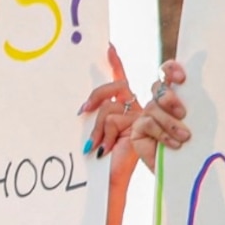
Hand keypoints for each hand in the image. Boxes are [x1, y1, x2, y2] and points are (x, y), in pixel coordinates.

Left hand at [78, 44, 144, 165]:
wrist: (114, 178)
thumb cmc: (106, 159)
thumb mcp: (99, 132)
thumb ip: (96, 116)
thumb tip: (83, 108)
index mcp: (127, 107)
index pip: (121, 80)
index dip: (116, 62)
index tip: (109, 47)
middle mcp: (137, 107)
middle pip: (116, 86)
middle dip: (96, 96)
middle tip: (82, 111)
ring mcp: (142, 115)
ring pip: (110, 108)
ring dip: (98, 129)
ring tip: (98, 146)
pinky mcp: (141, 123)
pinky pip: (113, 119)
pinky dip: (104, 135)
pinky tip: (106, 149)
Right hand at [127, 60, 191, 162]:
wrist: (185, 170)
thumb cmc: (194, 144)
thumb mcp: (198, 120)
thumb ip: (195, 101)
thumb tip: (200, 77)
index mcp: (175, 94)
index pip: (167, 72)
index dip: (171, 69)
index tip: (182, 78)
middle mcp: (159, 102)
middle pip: (158, 87)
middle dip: (170, 98)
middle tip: (184, 113)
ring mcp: (146, 115)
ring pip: (153, 108)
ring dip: (170, 123)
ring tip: (185, 137)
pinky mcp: (137, 130)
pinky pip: (147, 124)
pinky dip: (163, 134)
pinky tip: (175, 144)